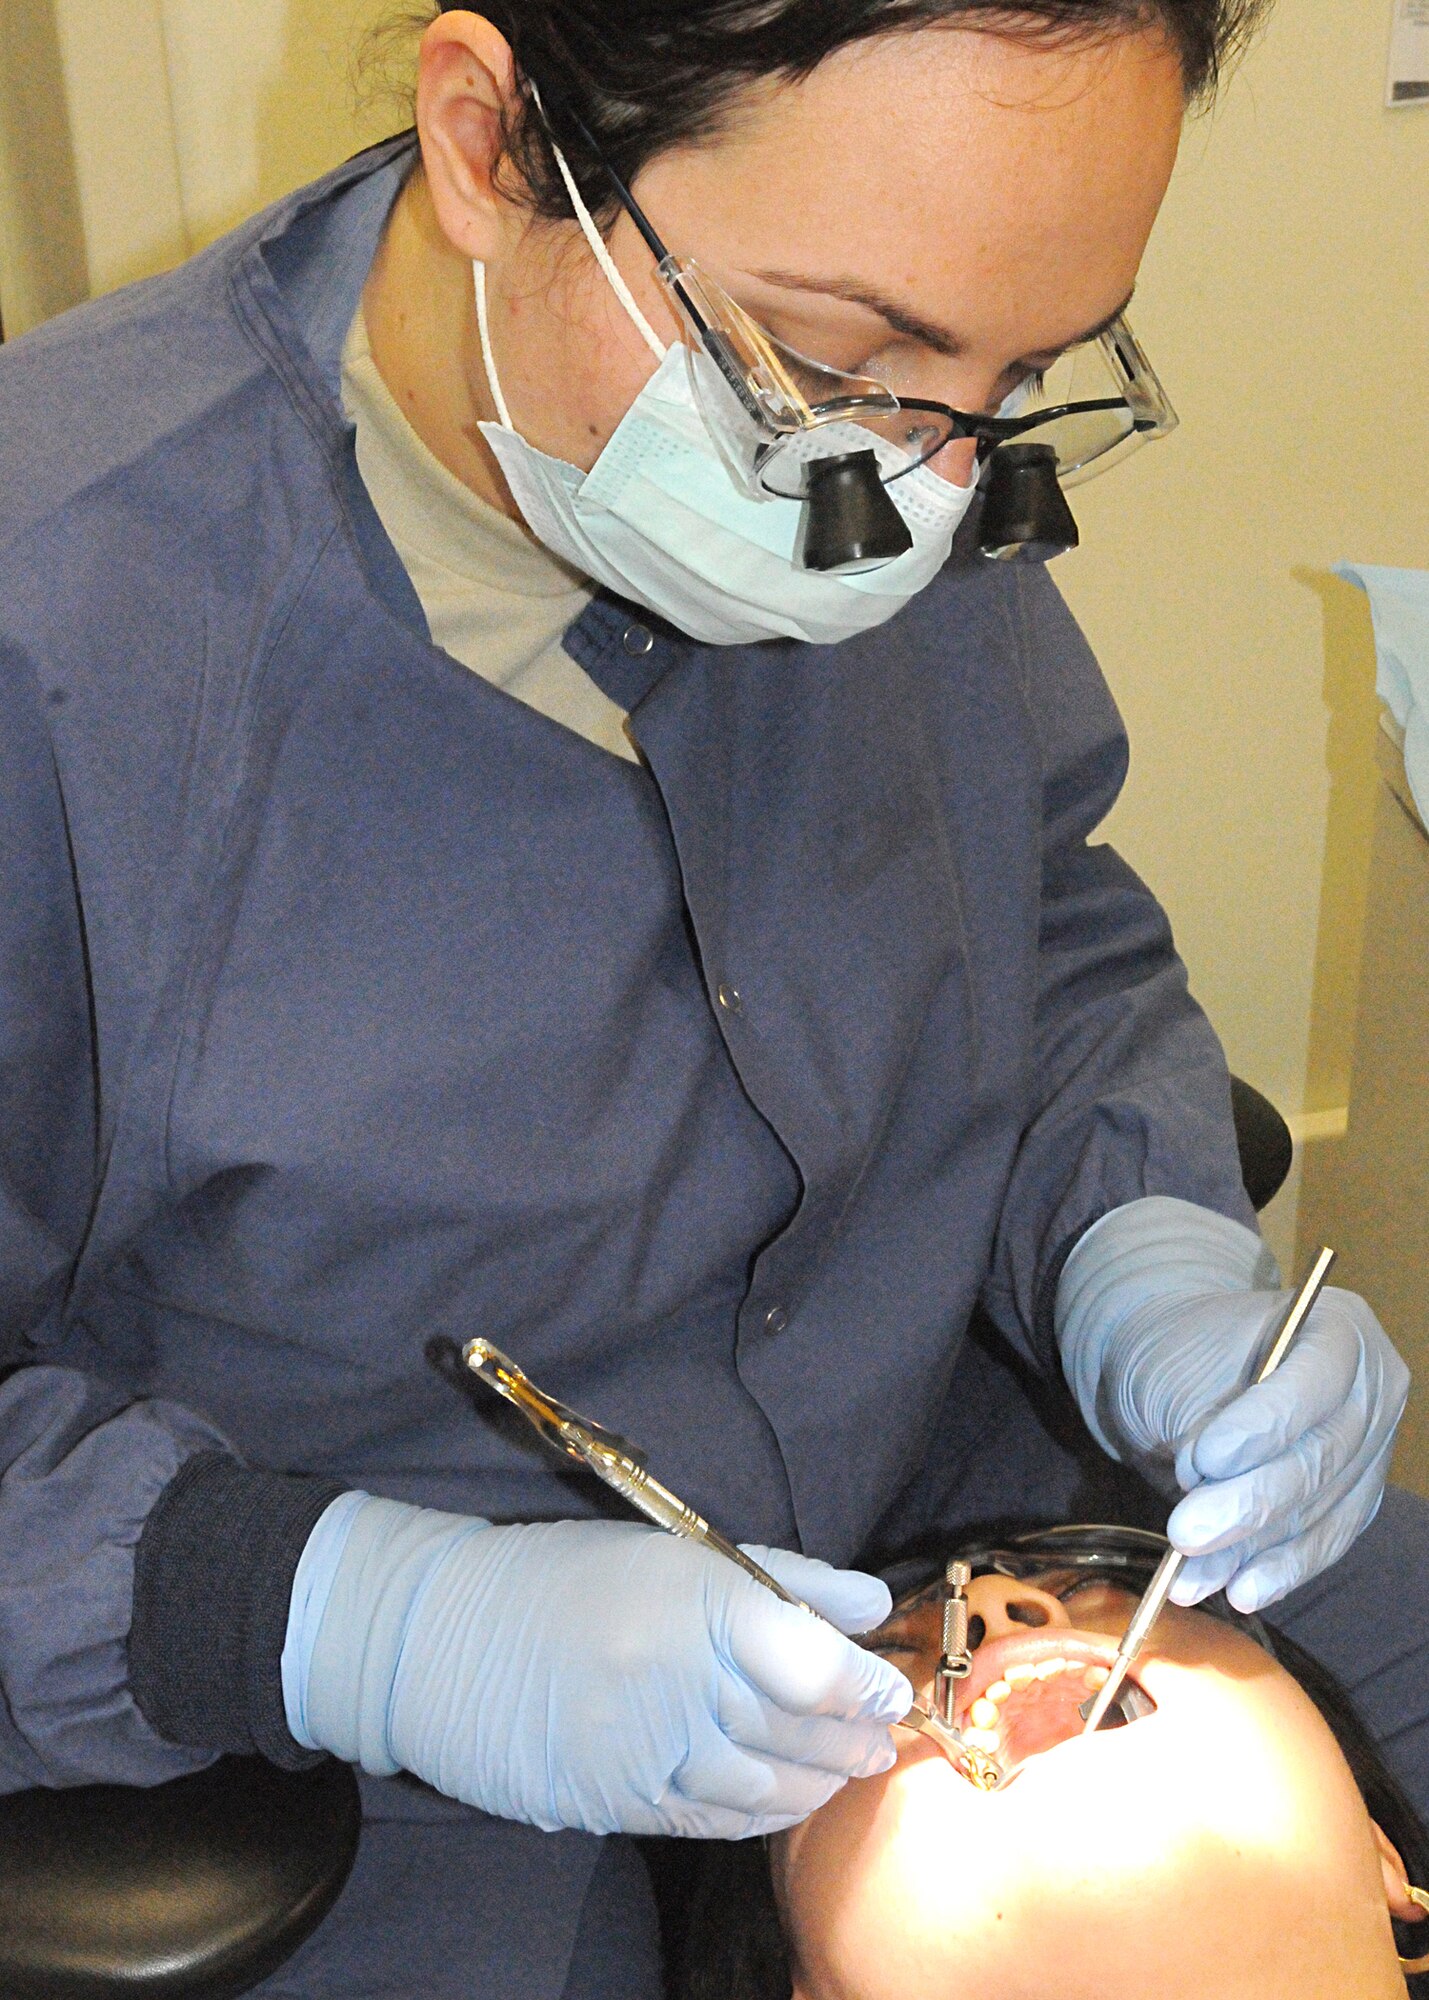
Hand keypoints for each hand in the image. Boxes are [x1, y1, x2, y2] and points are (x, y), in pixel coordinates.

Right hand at [291, 1503, 910, 1837]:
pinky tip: (779, 1796)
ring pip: (767, 1786)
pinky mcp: (617, 1802)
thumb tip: (870, 1603)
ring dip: (818, 1781)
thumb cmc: (569, 1577)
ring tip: (841, 1766)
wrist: (445, 1637)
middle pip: (799, 1728)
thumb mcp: (677, 1550)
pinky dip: (760, 1812)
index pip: (813, 1662)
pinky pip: (714, 1819)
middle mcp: (678, 1679)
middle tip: (880, 1733)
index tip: (887, 1685)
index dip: (865, 1682)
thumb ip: (784, 1577)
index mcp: (697, 1602)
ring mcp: (646, 1749)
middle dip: (854, 1736)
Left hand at [1057, 1197, 1408, 1610]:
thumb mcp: (1178, 1363)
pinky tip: (1235, 1589)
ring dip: (1250, 1551)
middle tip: (1184, 1532)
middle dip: (1249, 1502)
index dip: (1263, 1426)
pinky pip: (1321, 1542)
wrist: (1184, 1365)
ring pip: (1317, 1510)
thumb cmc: (1180, 1349)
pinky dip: (1274, 1569)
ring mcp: (1370, 1448)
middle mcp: (1371, 1387)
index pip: (1313, 1382)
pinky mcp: (1353, 1500)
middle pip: (1321, 1457)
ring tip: (1188, 1578)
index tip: (1204, 1458)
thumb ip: (1201, 1418)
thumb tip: (1207, 1483)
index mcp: (1338, 1327)